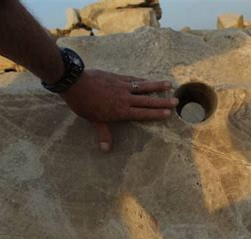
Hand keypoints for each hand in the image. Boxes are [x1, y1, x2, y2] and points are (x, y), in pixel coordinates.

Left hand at [60, 69, 177, 151]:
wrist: (75, 84)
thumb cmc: (84, 104)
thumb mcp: (94, 121)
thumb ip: (103, 134)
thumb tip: (106, 149)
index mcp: (121, 111)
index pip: (143, 114)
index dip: (156, 113)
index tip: (168, 113)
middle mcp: (125, 99)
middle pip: (148, 101)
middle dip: (162, 102)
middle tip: (175, 101)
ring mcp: (123, 87)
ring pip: (144, 87)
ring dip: (157, 86)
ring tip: (169, 85)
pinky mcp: (118, 78)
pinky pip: (133, 79)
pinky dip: (142, 80)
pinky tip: (148, 80)